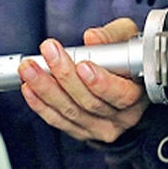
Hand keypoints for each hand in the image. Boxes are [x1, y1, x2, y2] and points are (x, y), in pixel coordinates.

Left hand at [18, 18, 148, 142]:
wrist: (122, 80)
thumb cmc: (126, 58)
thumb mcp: (127, 39)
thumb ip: (112, 36)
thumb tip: (92, 38)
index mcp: (137, 96)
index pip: (121, 95)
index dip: (101, 83)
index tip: (83, 65)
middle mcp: (120, 118)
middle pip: (90, 103)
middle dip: (65, 76)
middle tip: (49, 52)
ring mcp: (99, 127)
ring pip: (70, 112)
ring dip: (46, 89)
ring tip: (30, 68)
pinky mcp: (80, 131)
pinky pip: (58, 121)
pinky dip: (40, 105)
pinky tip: (29, 88)